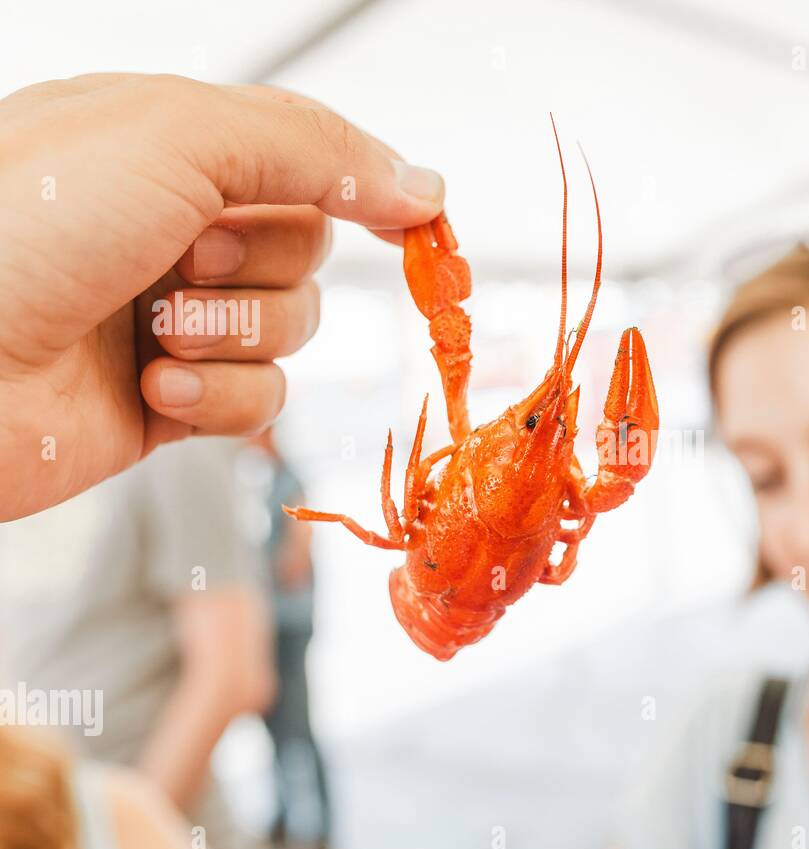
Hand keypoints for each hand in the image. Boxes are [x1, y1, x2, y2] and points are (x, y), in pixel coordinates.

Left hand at [0, 73, 444, 521]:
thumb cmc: (19, 231)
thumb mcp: (174, 140)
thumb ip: (311, 149)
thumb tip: (418, 185)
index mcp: (162, 145)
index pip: (304, 154)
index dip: (366, 184)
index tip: (420, 220)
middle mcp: (169, 228)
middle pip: (309, 249)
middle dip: (265, 265)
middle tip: (191, 259)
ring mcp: (170, 316)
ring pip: (292, 329)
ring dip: (237, 334)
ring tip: (156, 331)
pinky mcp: (171, 399)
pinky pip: (260, 401)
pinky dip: (219, 397)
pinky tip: (155, 387)